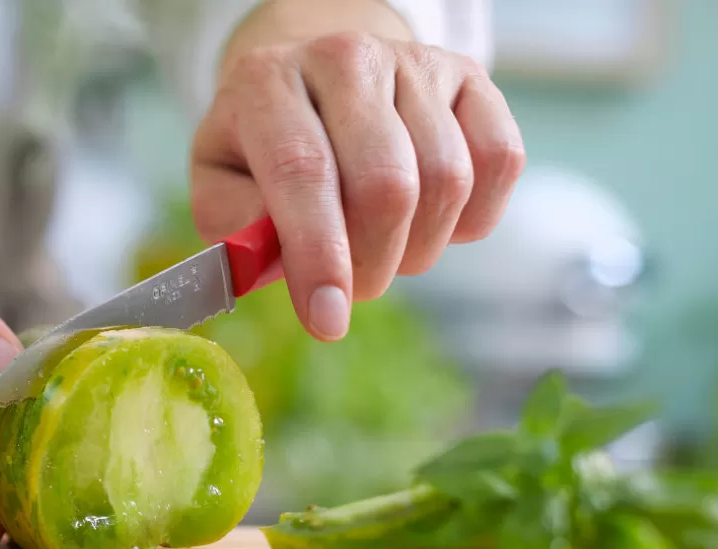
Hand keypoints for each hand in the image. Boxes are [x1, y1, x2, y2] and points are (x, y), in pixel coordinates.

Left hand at [192, 26, 525, 341]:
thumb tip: (280, 260)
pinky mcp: (471, 77)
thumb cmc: (262, 150)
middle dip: (373, 264)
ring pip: (447, 181)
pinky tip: (431, 221)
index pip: (303, 172)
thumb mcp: (219, 185)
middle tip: (354, 286)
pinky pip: (499, 162)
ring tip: (383, 247)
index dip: (320, 256)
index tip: (327, 322)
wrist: (313, 87)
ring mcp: (414, 63)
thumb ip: (235, 226)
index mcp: (267, 83)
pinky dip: (471, 218)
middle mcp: (345, 58)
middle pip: (386, 184)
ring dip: (419, 247)